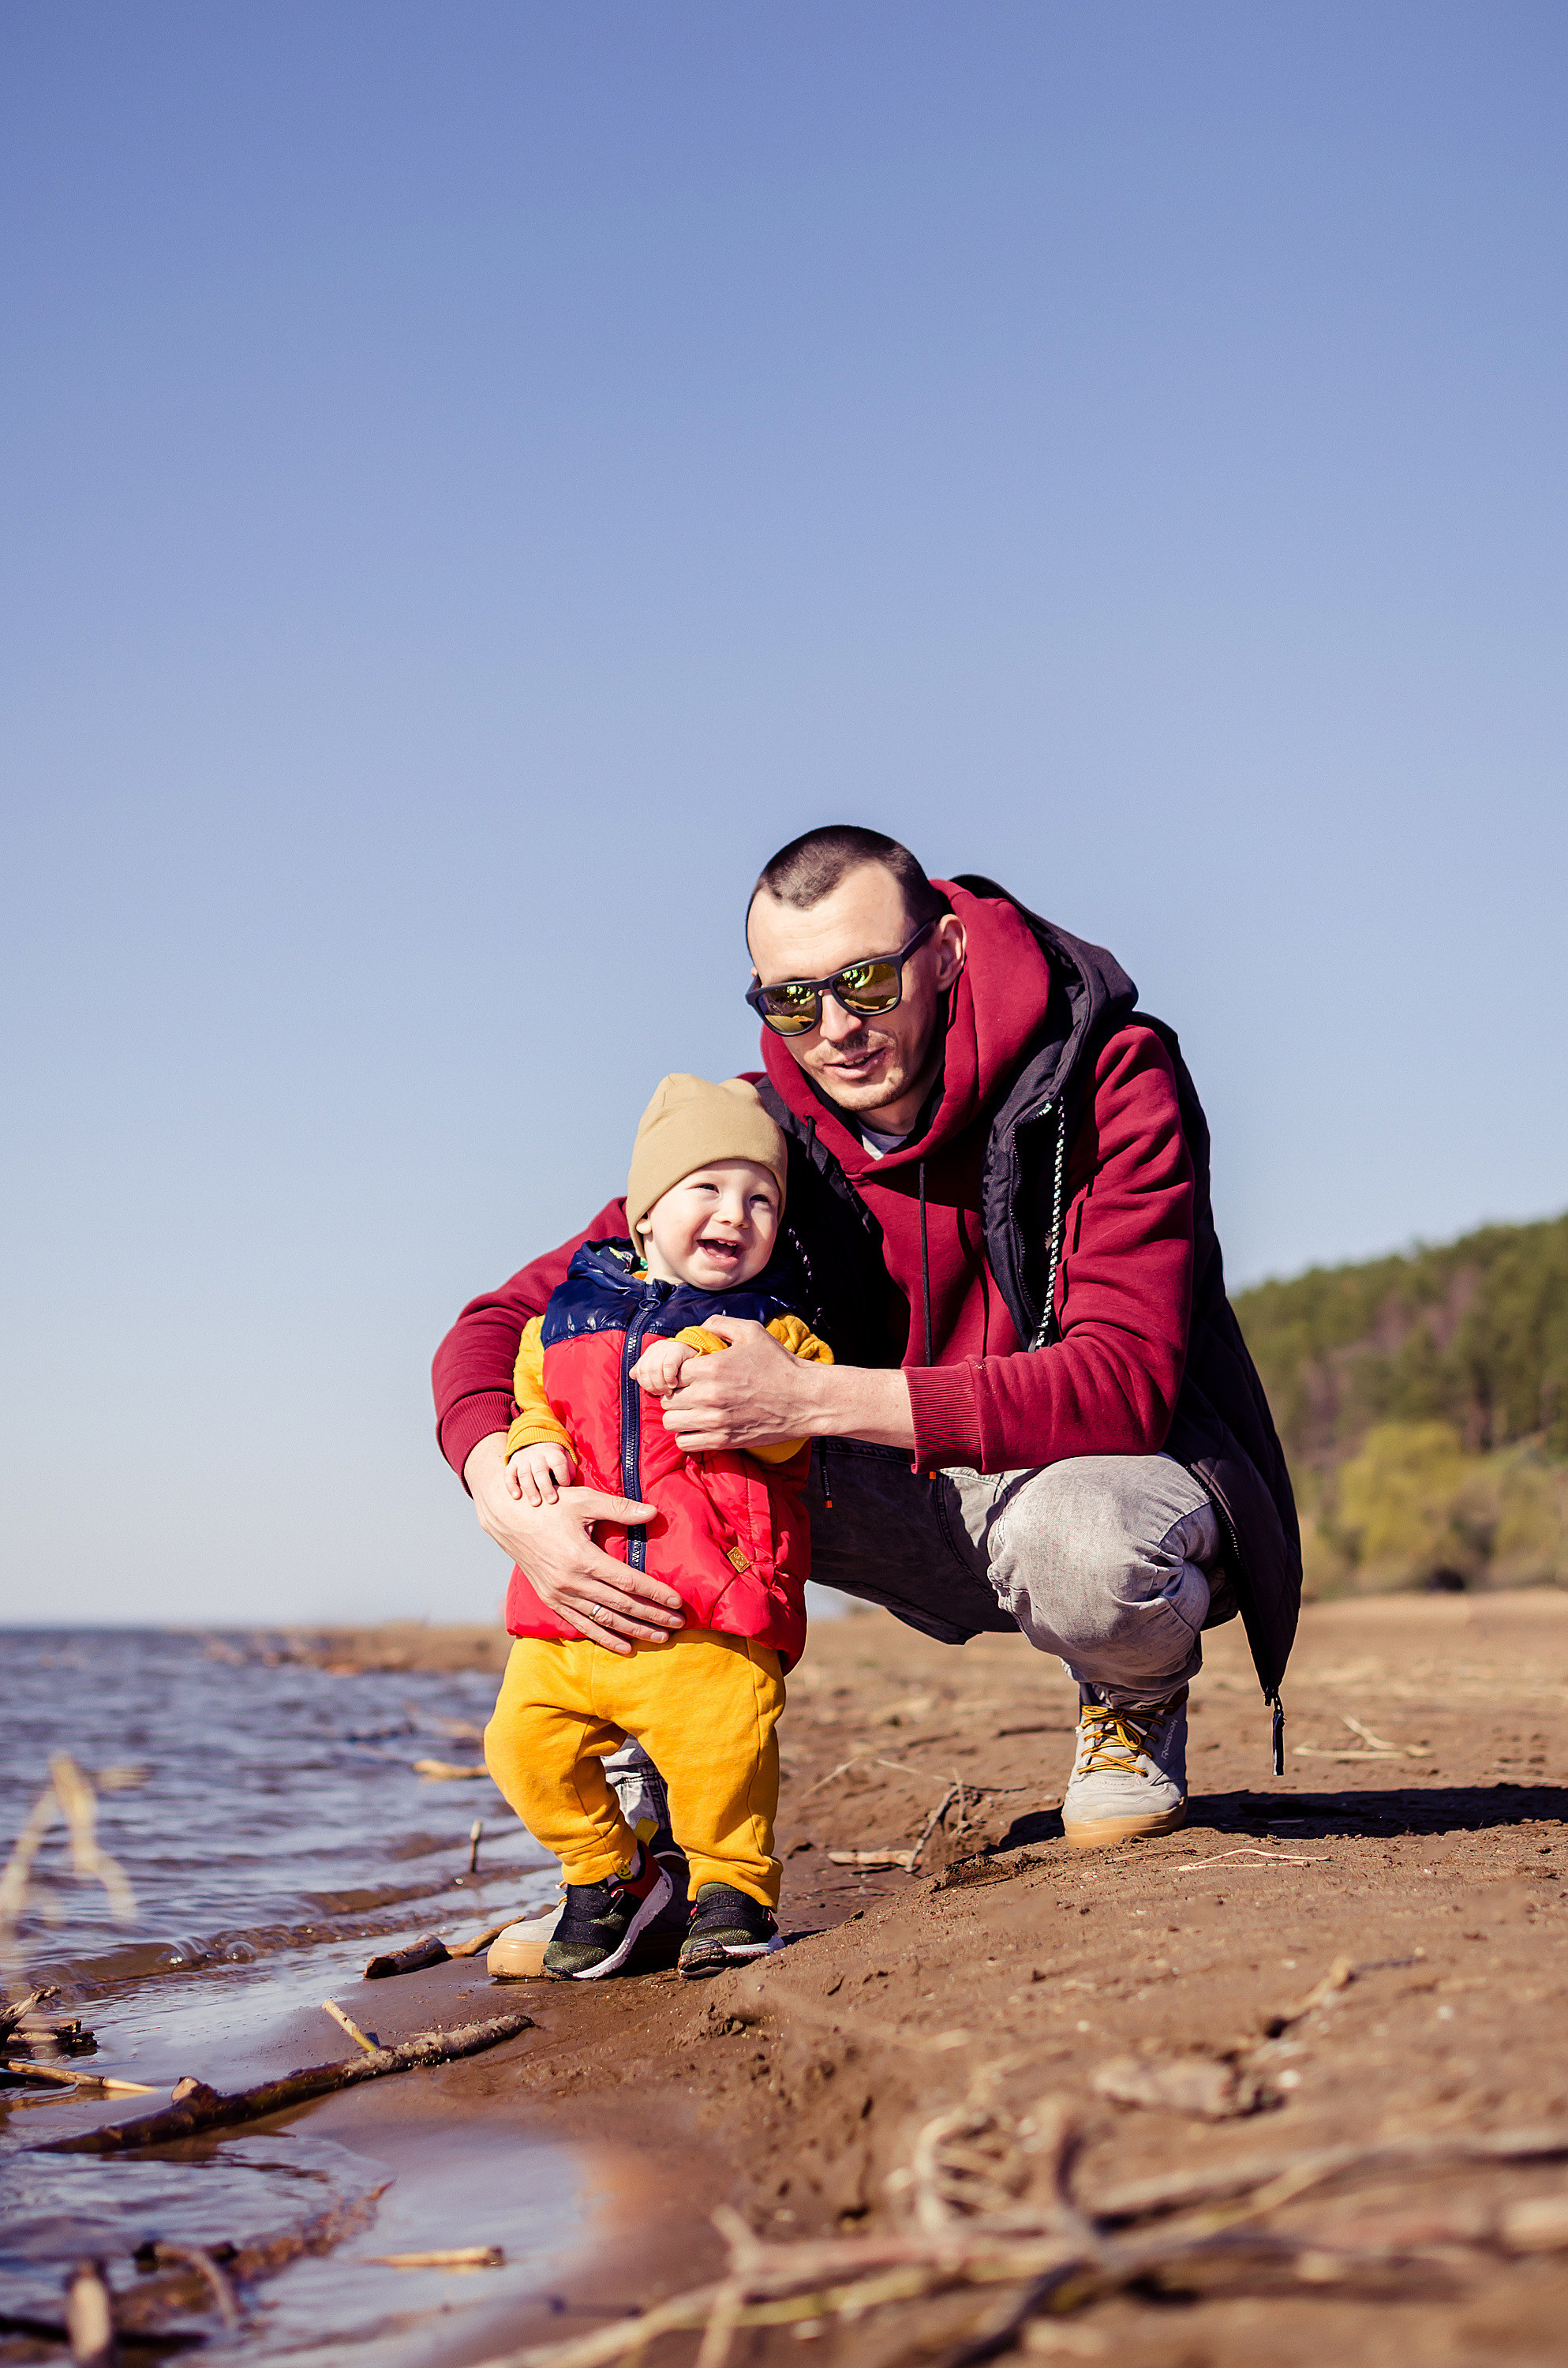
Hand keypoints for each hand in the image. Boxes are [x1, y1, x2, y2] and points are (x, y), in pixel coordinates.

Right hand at [463, 1433, 683, 1653]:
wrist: (509, 1518)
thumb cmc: (551, 1505)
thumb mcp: (585, 1500)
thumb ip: (620, 1508)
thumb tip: (654, 1512)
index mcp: (582, 1557)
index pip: (627, 1581)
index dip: (655, 1592)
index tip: (677, 1601)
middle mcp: (571, 1581)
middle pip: (621, 1604)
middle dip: (652, 1615)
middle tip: (678, 1623)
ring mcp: (560, 1594)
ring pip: (604, 1619)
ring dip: (634, 1630)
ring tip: (660, 1636)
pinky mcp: (552, 1600)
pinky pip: (582, 1625)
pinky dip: (604, 1637)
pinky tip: (625, 1647)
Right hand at [505, 1441, 576, 1506]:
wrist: (534, 1441)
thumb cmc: (553, 1457)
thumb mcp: (565, 1456)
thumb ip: (568, 1470)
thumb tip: (570, 1487)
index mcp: (552, 1452)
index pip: (558, 1462)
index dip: (562, 1475)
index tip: (566, 1486)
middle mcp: (537, 1454)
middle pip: (540, 1470)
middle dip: (546, 1487)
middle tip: (552, 1501)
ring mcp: (523, 1458)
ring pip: (524, 1474)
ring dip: (530, 1489)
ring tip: (535, 1503)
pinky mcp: (512, 1464)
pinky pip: (509, 1474)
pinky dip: (511, 1485)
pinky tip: (516, 1496)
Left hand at [629, 1336, 695, 1398]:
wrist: (698, 1354)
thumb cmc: (680, 1365)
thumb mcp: (661, 1367)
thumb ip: (647, 1371)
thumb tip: (632, 1375)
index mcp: (650, 1351)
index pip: (639, 1370)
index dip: (645, 1384)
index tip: (655, 1393)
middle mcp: (656, 1347)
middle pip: (645, 1371)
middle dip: (653, 1386)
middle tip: (663, 1394)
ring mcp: (667, 1347)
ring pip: (654, 1370)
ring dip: (661, 1384)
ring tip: (669, 1391)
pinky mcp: (678, 1349)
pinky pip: (668, 1366)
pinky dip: (669, 1378)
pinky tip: (674, 1384)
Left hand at [660, 1317, 823, 1450]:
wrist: (805, 1399)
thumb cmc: (780, 1364)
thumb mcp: (751, 1332)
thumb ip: (719, 1324)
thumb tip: (698, 1328)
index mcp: (711, 1367)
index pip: (669, 1372)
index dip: (674, 1372)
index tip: (684, 1373)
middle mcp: (709, 1395)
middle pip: (667, 1398)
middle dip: (673, 1393)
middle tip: (687, 1391)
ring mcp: (715, 1421)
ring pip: (671, 1421)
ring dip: (677, 1414)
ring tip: (691, 1409)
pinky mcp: (724, 1440)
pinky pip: (685, 1443)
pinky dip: (686, 1435)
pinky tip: (698, 1425)